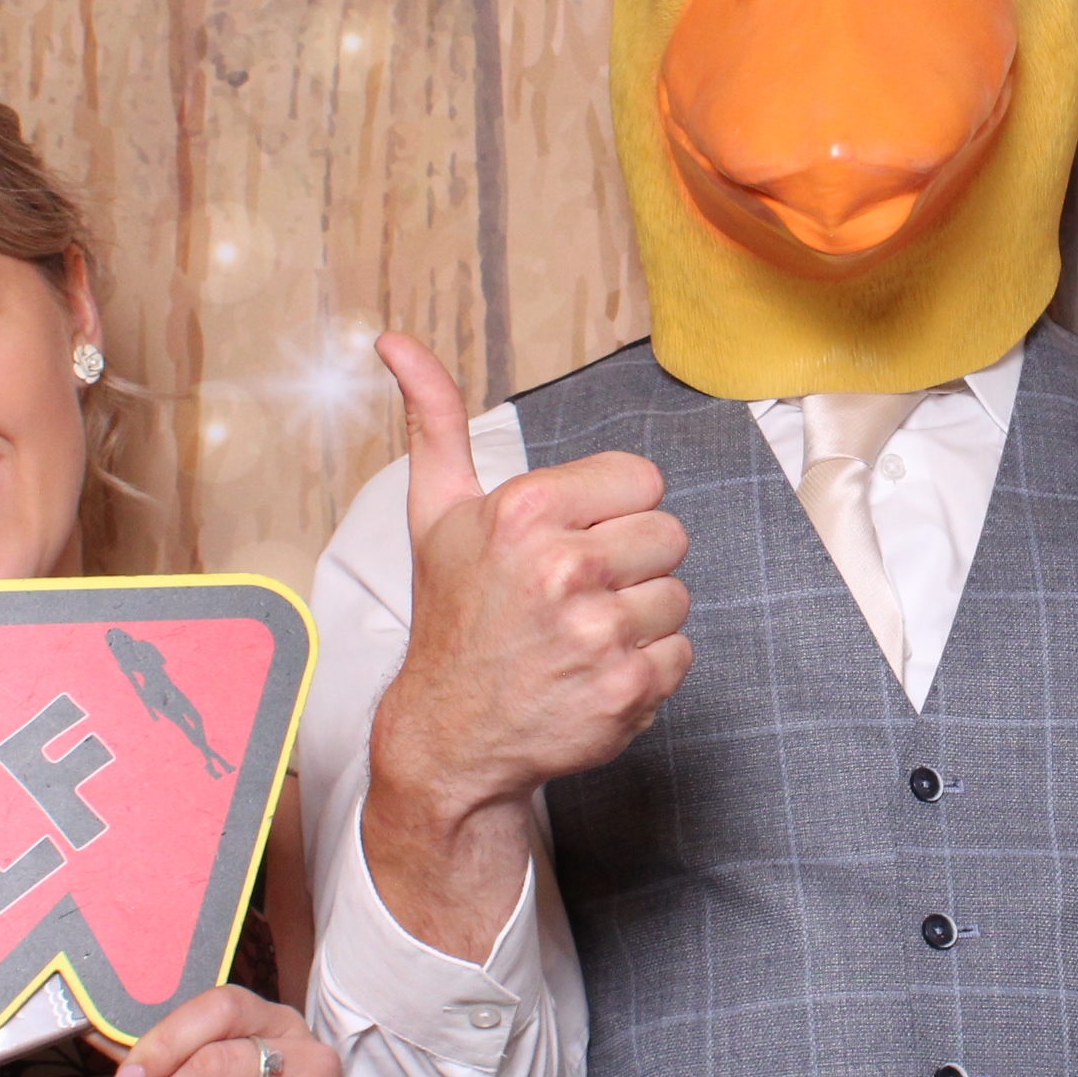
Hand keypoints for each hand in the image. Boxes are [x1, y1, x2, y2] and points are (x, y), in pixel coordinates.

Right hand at [367, 334, 692, 825]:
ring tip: (581, 635)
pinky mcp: (627, 688)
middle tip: (575, 594)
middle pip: (668, 536)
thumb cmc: (453, 618)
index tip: (574, 540)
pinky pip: (681, 654)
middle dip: (629, 564)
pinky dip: (647, 668)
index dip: (613, 511)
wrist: (448, 735)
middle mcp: (563, 568)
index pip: (643, 479)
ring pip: (678, 597)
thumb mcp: (438, 513)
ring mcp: (598, 633)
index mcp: (526, 512)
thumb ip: (435, 420)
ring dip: (639, 619)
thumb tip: (395, 341)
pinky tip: (594, 672)